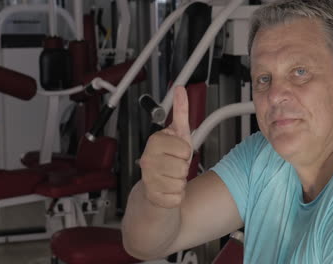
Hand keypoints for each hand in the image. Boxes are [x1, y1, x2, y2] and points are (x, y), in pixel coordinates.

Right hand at [139, 86, 191, 208]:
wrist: (155, 187)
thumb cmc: (169, 159)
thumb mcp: (178, 134)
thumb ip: (180, 112)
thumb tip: (180, 89)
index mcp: (154, 142)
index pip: (185, 149)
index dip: (185, 152)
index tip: (177, 152)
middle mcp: (147, 160)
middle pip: (183, 167)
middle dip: (183, 168)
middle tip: (174, 166)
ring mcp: (148, 179)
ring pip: (181, 182)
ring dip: (180, 182)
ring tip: (171, 177)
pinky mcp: (153, 197)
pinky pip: (178, 196)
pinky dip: (177, 195)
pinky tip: (168, 190)